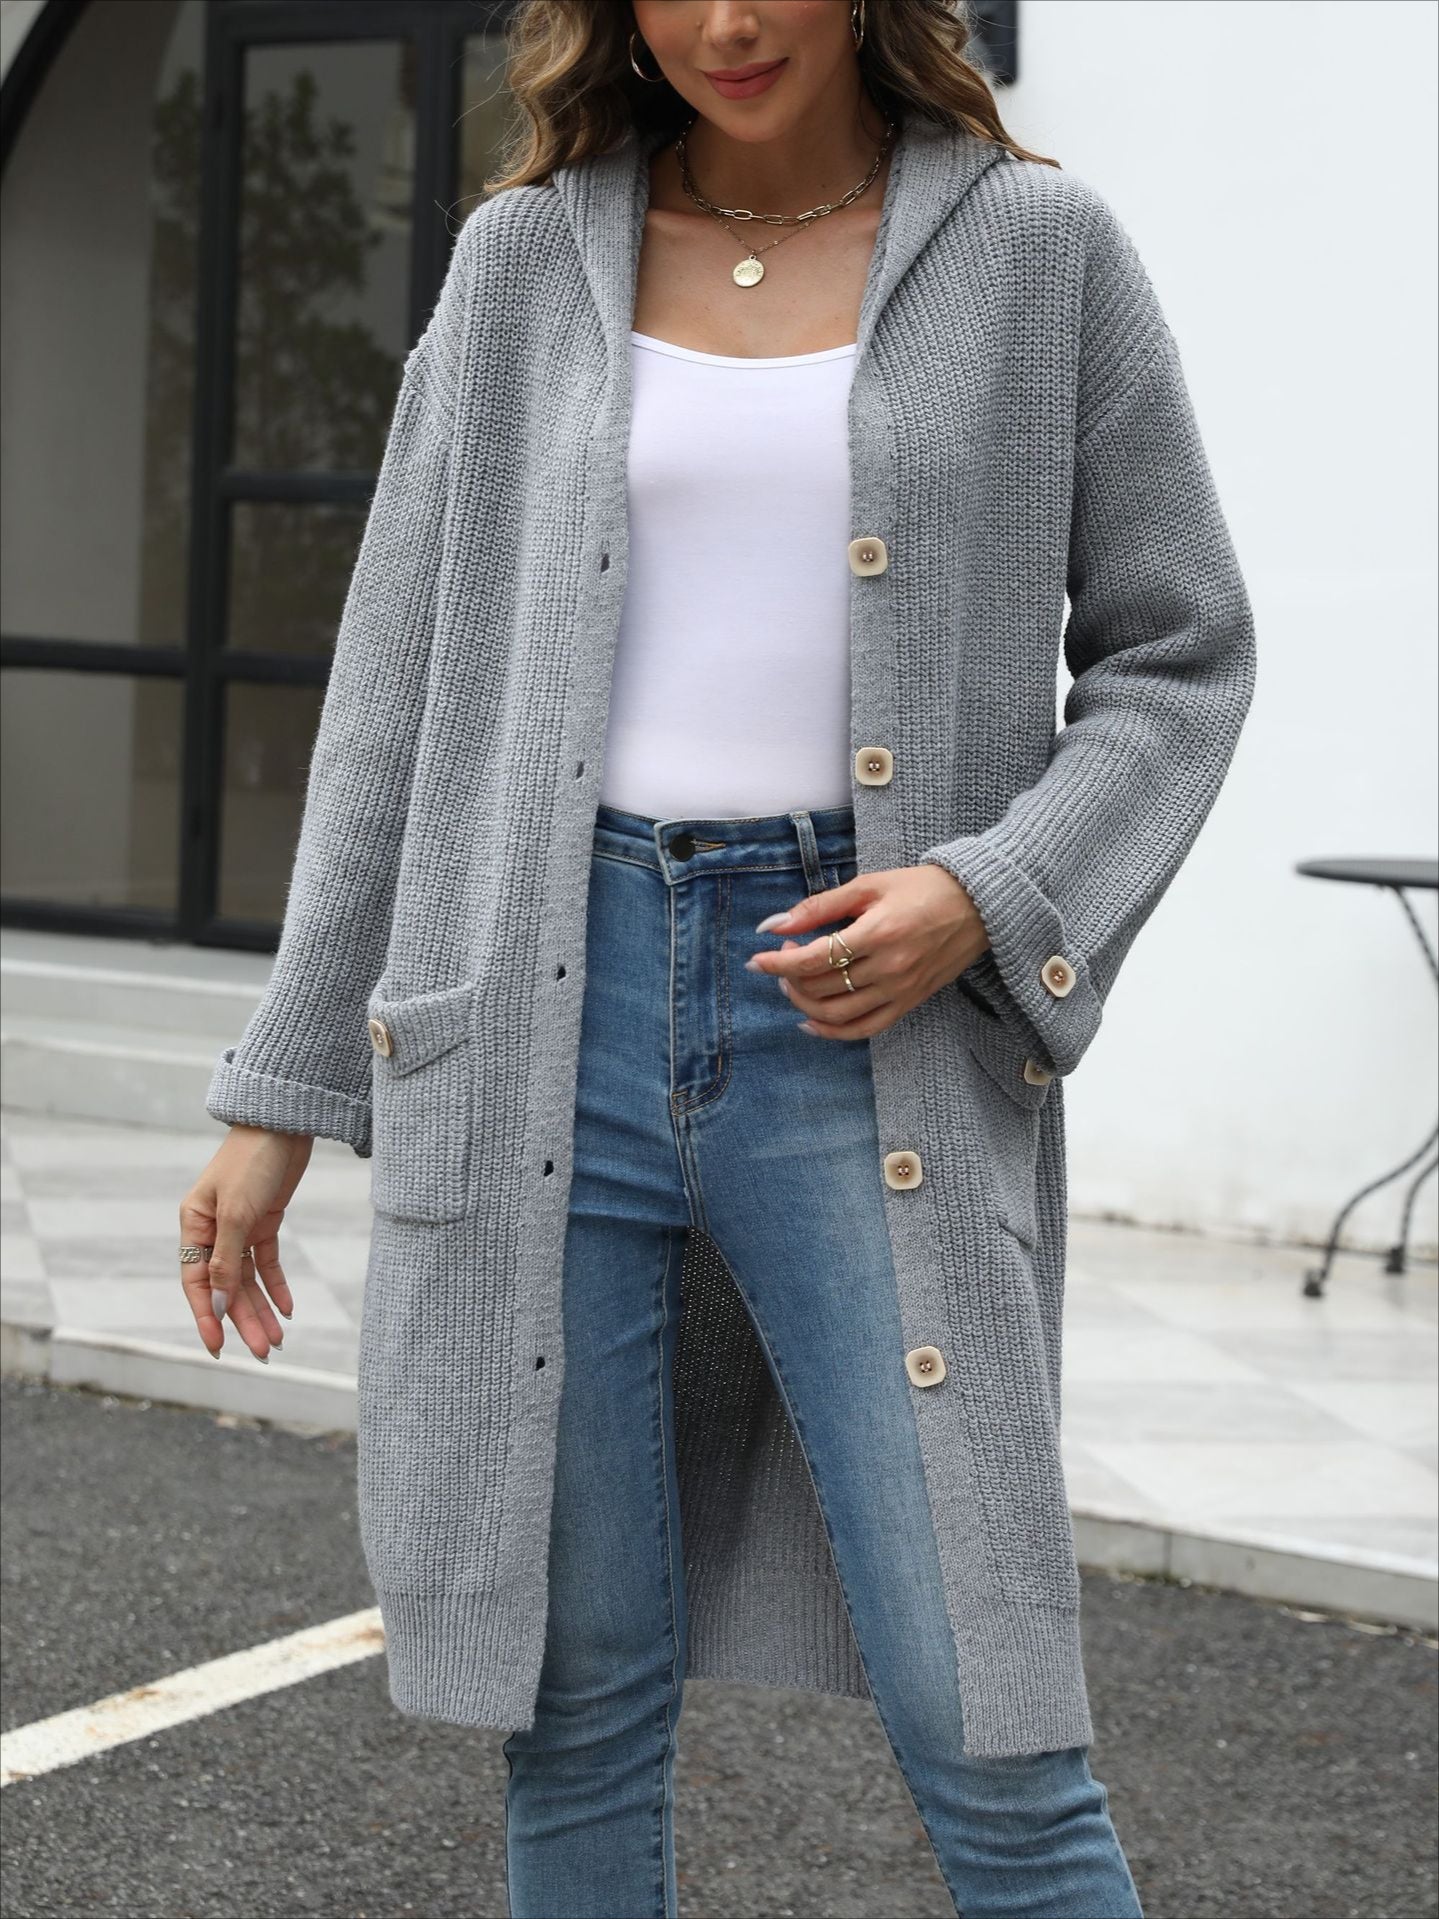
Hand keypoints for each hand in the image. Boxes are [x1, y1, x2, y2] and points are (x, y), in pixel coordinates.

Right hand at [179, 1126, 312, 1360]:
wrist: (285, 1123)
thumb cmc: (252, 1161)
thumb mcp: (237, 1212)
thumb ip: (227, 1260)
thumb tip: (219, 1305)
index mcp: (193, 1224)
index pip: (197, 1282)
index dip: (208, 1317)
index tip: (219, 1348)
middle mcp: (212, 1229)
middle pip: (226, 1286)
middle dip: (244, 1320)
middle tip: (263, 1353)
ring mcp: (240, 1226)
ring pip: (248, 1279)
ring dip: (261, 1309)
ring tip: (277, 1340)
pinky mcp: (265, 1221)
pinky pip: (267, 1262)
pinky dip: (277, 1285)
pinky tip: (288, 1309)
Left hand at [745, 864, 989, 1040]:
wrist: (979, 906)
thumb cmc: (922, 888)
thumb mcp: (869, 885)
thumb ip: (819, 906)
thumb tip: (774, 925)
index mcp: (877, 932)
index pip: (813, 959)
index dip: (778, 962)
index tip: (756, 959)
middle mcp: (889, 968)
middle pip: (821, 988)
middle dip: (789, 977)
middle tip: (783, 958)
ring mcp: (900, 990)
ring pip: (837, 1014)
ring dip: (804, 1004)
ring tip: (794, 984)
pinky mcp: (909, 1003)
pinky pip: (865, 1029)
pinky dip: (833, 1031)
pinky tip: (811, 1021)